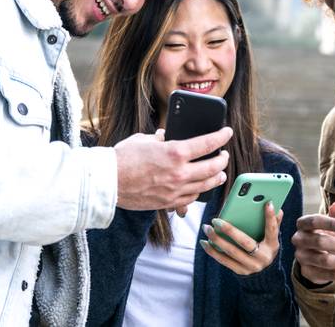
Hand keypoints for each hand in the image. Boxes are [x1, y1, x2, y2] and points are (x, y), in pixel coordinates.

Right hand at [114, 127, 231, 210]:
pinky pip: (191, 198)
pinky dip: (199, 191)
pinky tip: (200, 187)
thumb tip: (165, 136)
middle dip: (222, 160)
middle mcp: (179, 172)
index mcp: (175, 152)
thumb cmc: (122, 158)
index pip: (208, 143)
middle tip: (224, 155)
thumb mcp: (143, 139)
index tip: (227, 132)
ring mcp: (175, 190)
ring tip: (220, 173)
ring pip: (206, 185)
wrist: (107, 182)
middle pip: (213, 167)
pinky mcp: (168, 202)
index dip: (221, 136)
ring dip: (216, 177)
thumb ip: (159, 138)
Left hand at [200, 201, 282, 274]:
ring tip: (207, 228)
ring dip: (217, 240)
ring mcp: (252, 266)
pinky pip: (224, 261)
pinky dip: (213, 251)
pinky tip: (204, 242)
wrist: (265, 272)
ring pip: (231, 252)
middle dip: (229, 230)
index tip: (267, 203)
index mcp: (273, 245)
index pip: (272, 230)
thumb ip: (274, 223)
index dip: (270, 217)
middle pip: (245, 242)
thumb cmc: (265, 246)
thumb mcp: (271, 237)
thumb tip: (277, 209)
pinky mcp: (241, 271)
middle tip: (215, 220)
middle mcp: (263, 257)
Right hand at [291, 202, 334, 284]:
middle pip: (318, 241)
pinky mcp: (307, 272)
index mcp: (303, 224)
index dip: (330, 223)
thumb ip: (334, 215)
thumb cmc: (324, 235)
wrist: (314, 256)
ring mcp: (301, 257)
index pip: (314, 221)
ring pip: (323, 261)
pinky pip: (326, 275)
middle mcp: (299, 240)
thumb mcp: (329, 225)